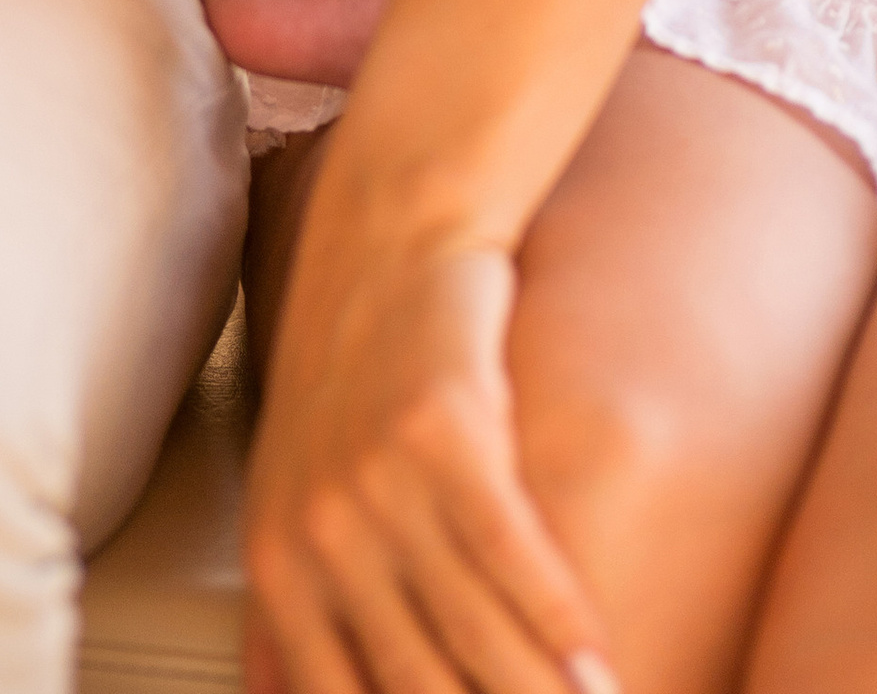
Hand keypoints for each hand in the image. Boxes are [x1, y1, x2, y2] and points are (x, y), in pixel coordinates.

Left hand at [246, 182, 611, 693]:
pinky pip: (512, 553)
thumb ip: (285, 615)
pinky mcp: (442, 430)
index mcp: (277, 565)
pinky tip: (599, 667)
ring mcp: (377, 482)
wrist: (388, 227)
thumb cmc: (346, 371)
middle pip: (418, 687)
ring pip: (475, 634)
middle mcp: (317, 533)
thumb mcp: (288, 490)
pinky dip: (562, 621)